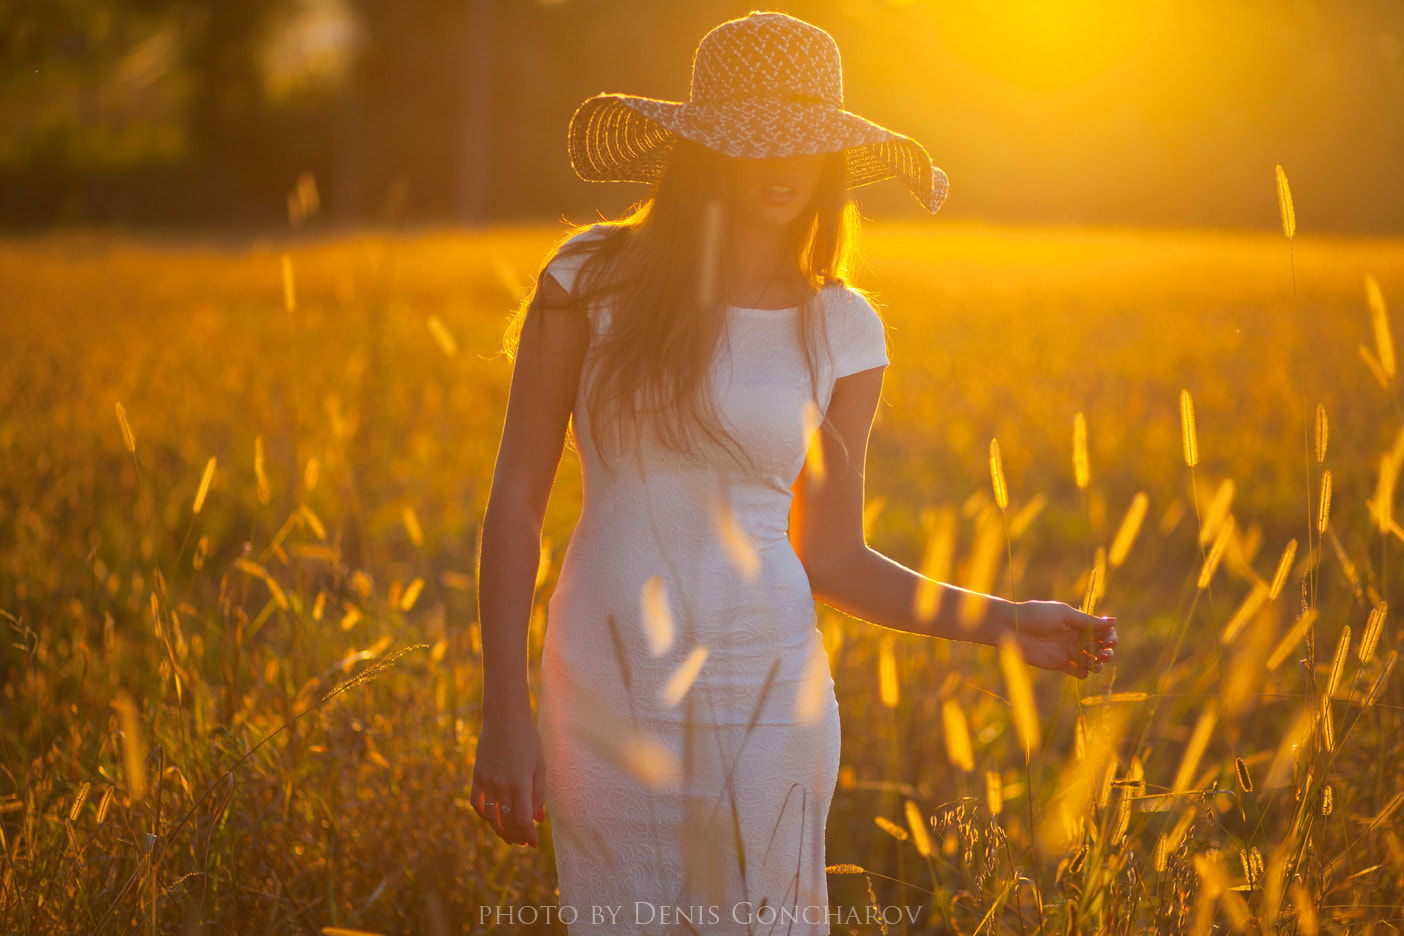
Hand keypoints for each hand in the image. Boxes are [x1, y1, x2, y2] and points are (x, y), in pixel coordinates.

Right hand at [470, 707, 546, 846]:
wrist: (505, 718)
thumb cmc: (528, 740)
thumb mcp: (540, 765)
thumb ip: (539, 793)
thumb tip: (538, 818)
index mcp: (521, 784)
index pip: (523, 820)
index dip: (528, 835)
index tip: (533, 844)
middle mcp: (502, 786)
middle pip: (507, 821)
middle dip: (516, 836)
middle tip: (522, 843)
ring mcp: (487, 781)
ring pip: (490, 816)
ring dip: (499, 830)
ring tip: (508, 836)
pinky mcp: (477, 775)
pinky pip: (476, 802)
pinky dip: (483, 814)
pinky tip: (491, 818)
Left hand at [1008, 600, 1116, 678]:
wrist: (1013, 627)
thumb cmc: (1037, 615)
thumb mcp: (1064, 615)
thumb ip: (1087, 621)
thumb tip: (1114, 621)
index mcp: (1079, 623)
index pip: (1103, 632)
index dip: (1110, 638)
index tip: (1109, 642)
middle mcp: (1076, 637)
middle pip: (1100, 648)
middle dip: (1107, 653)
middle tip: (1103, 655)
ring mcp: (1068, 651)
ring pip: (1091, 661)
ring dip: (1098, 665)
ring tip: (1093, 664)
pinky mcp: (1060, 663)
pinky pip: (1077, 671)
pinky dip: (1083, 673)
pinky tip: (1081, 671)